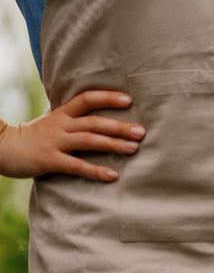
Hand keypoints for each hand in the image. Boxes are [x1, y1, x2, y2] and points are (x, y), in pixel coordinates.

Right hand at [0, 90, 144, 179]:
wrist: (3, 148)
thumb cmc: (35, 136)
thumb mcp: (54, 121)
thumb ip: (75, 118)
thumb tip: (102, 116)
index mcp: (62, 113)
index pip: (86, 99)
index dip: (107, 98)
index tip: (128, 100)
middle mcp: (61, 125)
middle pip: (94, 122)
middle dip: (119, 127)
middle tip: (141, 131)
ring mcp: (55, 142)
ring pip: (88, 141)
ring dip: (113, 144)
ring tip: (134, 148)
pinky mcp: (50, 161)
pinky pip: (76, 166)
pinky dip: (96, 170)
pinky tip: (113, 175)